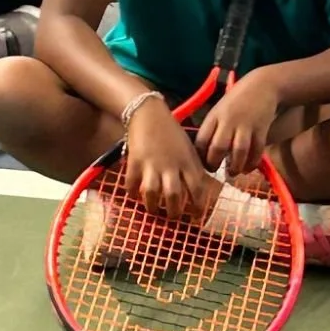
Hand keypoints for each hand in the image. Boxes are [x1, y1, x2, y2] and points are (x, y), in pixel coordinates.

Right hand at [121, 98, 217, 219]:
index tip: (196, 216)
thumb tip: (196, 189)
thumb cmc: (172, 131)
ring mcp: (151, 164)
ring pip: (152, 192)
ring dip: (152, 206)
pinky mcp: (135, 161)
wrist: (149, 114)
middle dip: (173, 212)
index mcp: (187, 161)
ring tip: (153, 210)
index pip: (196, 189)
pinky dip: (131, 191)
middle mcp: (171, 165)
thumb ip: (192, 167)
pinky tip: (133, 195)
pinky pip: (131, 182)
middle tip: (172, 217)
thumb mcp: (188, 148)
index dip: (197, 206)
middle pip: (173, 195)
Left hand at [195, 73, 278, 178]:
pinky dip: (252, 162)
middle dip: (214, 163)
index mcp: (215, 116)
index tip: (202, 163)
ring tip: (232, 173)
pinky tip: (248, 168)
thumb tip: (203, 150)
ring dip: (235, 166)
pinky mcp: (261, 129)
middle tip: (215, 171)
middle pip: (218, 147)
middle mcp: (228, 121)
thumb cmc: (237, 99)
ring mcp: (246, 125)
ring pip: (238, 151)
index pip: (202, 139)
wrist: (262, 85)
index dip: (200, 155)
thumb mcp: (219, 109)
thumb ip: (212, 127)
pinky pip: (256, 150)